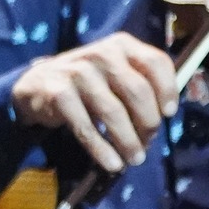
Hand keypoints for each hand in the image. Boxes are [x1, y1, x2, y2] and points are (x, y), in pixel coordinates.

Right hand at [12, 33, 179, 173]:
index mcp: (121, 45)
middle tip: (147, 143)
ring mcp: (78, 71)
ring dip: (128, 142)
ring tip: (134, 159)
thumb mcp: (115, 72)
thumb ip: (141, 84)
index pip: (155, 62)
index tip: (169, 114)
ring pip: (113, 112)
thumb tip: (165, 117)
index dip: (167, 90)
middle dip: (148, 124)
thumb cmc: (89, 82)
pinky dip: (101, 150)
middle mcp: (101, 53)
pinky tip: (111, 163)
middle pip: (138, 91)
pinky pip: (86, 127)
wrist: (39, 84)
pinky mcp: (59, 93)